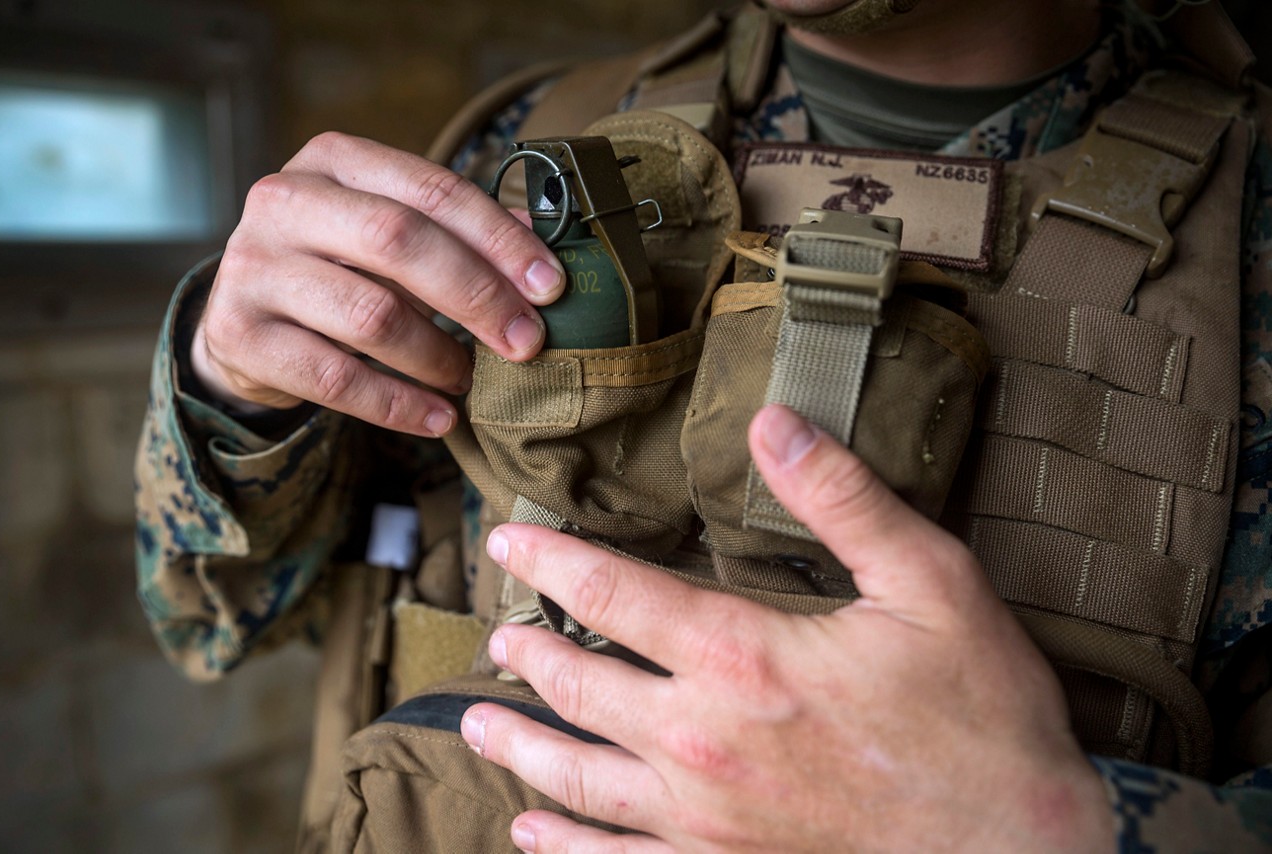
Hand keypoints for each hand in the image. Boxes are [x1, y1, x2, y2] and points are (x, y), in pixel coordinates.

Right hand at [191, 132, 565, 435]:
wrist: (244, 319)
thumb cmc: (339, 267)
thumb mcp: (390, 234)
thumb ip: (459, 234)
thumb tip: (542, 247)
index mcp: (333, 160)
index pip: (432, 190)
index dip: (499, 239)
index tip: (550, 287)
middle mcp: (284, 200)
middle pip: (399, 241)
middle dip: (477, 295)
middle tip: (526, 341)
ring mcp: (253, 267)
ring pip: (371, 314)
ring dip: (439, 356)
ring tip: (469, 379)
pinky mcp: (238, 334)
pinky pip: (336, 378)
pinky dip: (399, 404)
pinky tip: (438, 417)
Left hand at [462, 404, 1113, 852]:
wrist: (1023, 851)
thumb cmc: (982, 715)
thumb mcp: (929, 582)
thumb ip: (841, 498)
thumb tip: (772, 420)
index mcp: (743, 658)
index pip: (613, 594)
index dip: (553, 562)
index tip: (508, 543)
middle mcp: (703, 741)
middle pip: (582, 688)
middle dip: (531, 653)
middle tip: (498, 635)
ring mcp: (707, 820)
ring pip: (580, 779)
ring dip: (521, 748)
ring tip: (477, 723)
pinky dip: (566, 849)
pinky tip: (531, 834)